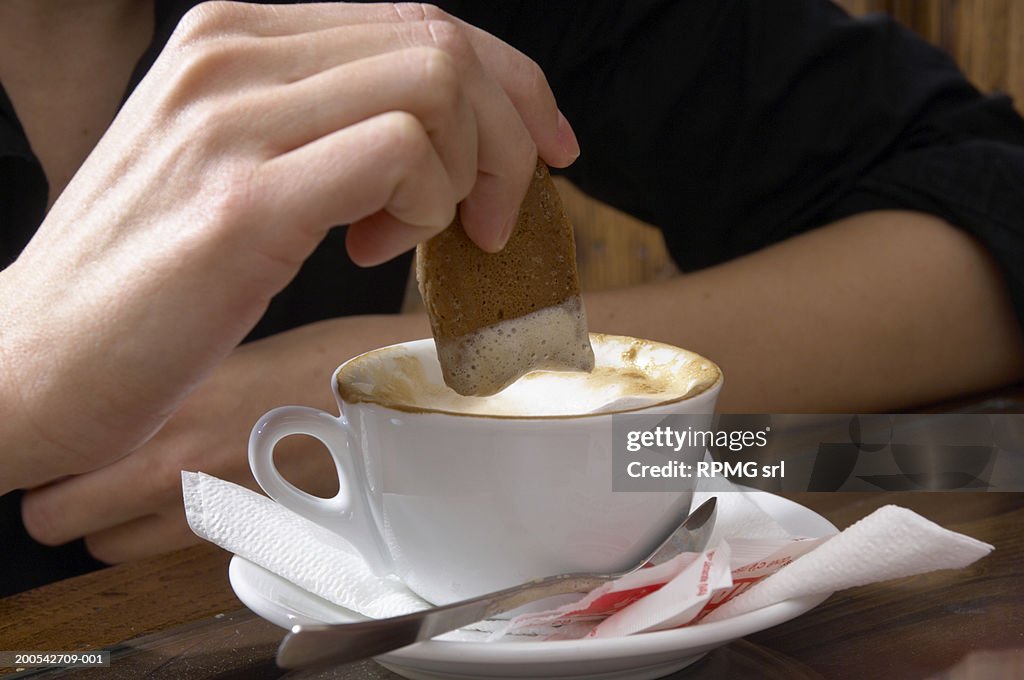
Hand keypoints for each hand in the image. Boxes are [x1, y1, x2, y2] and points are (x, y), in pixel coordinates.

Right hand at [0, 2, 577, 493]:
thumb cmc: (144, 277)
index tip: (542, 149)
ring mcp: (233, 120)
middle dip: (510, 134)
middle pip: (442, 44)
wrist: (34, 360)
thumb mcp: (234, 162)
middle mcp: (233, 56)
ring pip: (435, 88)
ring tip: (413, 233)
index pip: (417, 22)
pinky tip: (375, 248)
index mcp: (236, 38)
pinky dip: (426, 206)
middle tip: (493, 214)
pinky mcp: (243, 201)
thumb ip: (324, 124)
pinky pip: (401, 155)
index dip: (509, 83)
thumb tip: (443, 134)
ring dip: (466, 175)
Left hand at [20, 313, 429, 562]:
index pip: (54, 455)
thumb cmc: (330, 359)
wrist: (400, 398)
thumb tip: (121, 387)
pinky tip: (195, 496)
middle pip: (57, 517)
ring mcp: (203, 503)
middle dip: (66, 497)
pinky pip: (166, 551)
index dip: (54, 450)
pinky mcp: (239, 532)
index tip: (64, 435)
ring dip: (113, 523)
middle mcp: (172, 459)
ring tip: (144, 485)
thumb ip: (167, 377)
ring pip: (105, 546)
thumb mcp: (230, 344)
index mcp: (163, 399)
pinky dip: (165, 536)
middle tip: (92, 467)